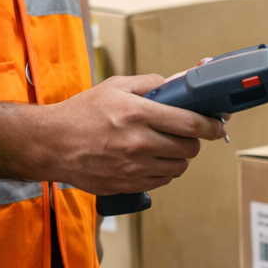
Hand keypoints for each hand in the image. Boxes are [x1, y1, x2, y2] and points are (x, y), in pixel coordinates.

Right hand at [32, 75, 225, 194]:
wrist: (50, 144)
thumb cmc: (81, 113)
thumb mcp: (115, 87)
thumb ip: (152, 84)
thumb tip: (181, 82)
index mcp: (136, 114)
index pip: (191, 124)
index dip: (211, 125)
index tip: (217, 125)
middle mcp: (137, 142)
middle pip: (190, 148)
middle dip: (193, 140)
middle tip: (185, 133)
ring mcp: (133, 167)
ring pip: (179, 167)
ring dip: (178, 157)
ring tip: (164, 145)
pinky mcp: (128, 184)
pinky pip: (162, 180)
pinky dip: (163, 170)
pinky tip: (150, 159)